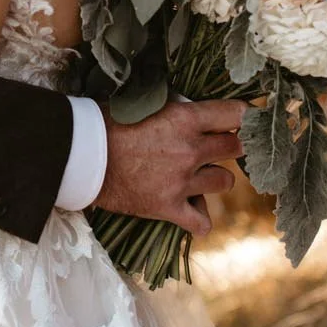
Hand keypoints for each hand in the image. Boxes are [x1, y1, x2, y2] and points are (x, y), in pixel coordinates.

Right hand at [95, 99, 242, 238]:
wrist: (81, 156)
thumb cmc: (105, 123)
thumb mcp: (142, 104)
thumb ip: (172, 109)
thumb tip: (190, 106)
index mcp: (183, 118)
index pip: (233, 113)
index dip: (242, 114)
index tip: (245, 116)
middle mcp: (189, 150)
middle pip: (235, 147)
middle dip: (230, 144)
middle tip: (219, 144)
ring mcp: (181, 182)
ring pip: (225, 182)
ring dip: (215, 177)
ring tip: (200, 174)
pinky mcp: (168, 208)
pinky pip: (202, 222)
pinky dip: (199, 218)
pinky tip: (191, 209)